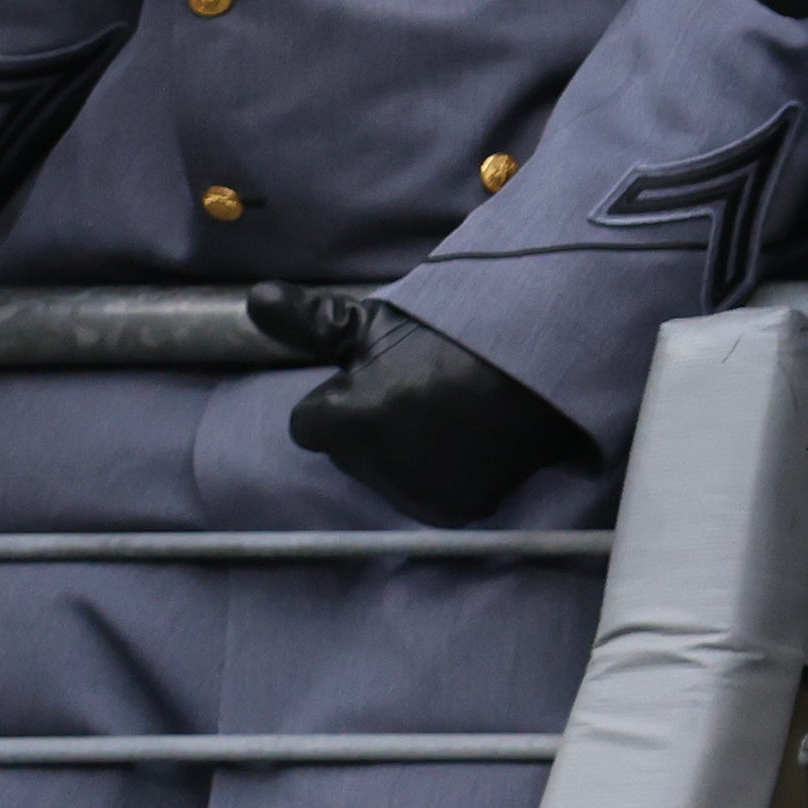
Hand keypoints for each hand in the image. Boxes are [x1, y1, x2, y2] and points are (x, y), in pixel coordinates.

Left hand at [249, 284, 598, 524]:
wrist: (553, 345)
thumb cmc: (459, 328)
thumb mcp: (381, 319)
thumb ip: (312, 322)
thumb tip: (255, 299)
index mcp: (347, 419)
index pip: (312, 423)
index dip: (343, 397)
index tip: (385, 374)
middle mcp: (375, 465)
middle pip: (351, 452)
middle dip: (375, 426)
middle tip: (425, 388)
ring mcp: (418, 491)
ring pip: (390, 476)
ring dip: (409, 452)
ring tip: (454, 412)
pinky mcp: (458, 509)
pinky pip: (434, 496)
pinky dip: (450, 475)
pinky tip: (474, 441)